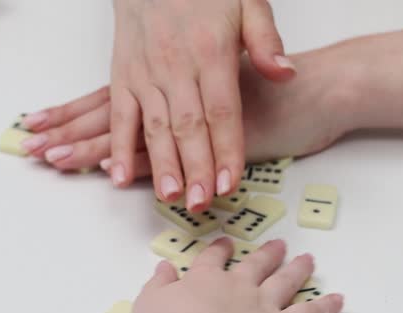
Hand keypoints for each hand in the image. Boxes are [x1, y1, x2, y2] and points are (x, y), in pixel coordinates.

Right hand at [21, 0, 294, 211]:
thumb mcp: (248, 3)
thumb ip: (266, 42)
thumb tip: (285, 74)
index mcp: (211, 52)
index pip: (222, 111)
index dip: (227, 150)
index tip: (231, 182)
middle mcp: (175, 65)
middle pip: (188, 126)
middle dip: (195, 168)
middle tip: (203, 202)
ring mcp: (145, 72)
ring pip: (154, 126)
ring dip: (160, 164)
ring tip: (170, 196)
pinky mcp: (122, 74)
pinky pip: (118, 115)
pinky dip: (117, 147)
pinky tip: (119, 175)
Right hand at [134, 238, 342, 312]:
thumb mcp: (149, 306)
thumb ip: (157, 286)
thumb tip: (163, 268)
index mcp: (204, 280)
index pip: (213, 259)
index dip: (219, 250)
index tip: (226, 242)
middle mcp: (237, 287)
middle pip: (255, 265)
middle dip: (267, 254)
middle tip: (279, 244)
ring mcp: (262, 307)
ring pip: (284, 282)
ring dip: (297, 269)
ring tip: (309, 259)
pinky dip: (324, 308)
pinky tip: (338, 302)